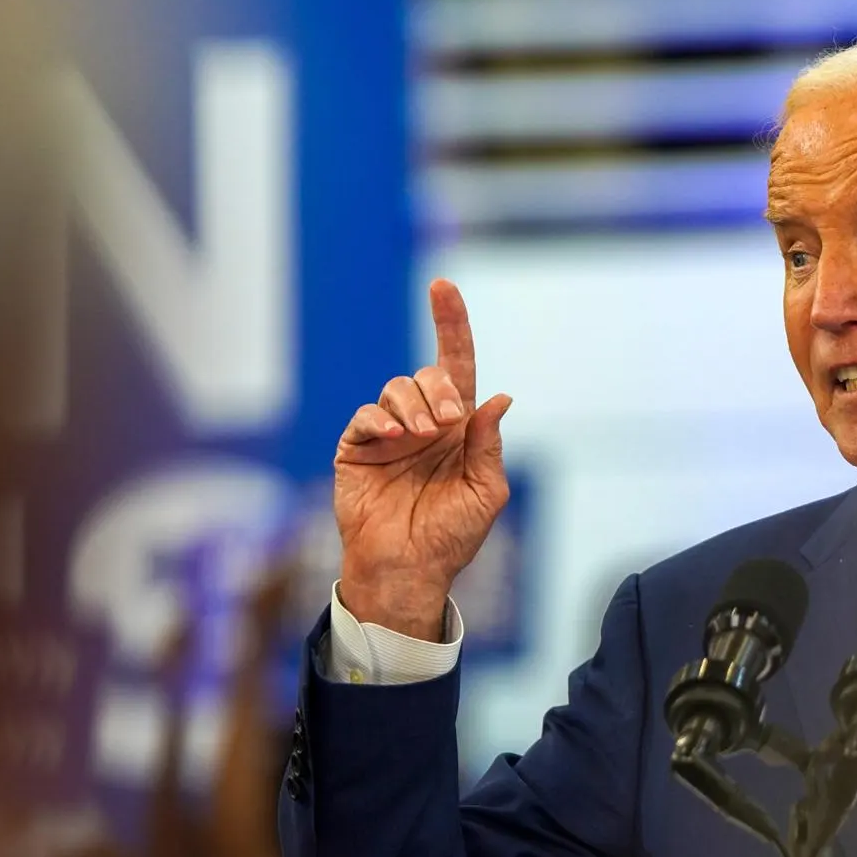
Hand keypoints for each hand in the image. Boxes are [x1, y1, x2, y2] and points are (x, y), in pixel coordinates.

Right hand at [333, 279, 511, 640]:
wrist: (409, 570)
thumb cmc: (451, 537)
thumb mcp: (485, 491)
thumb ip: (488, 444)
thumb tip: (499, 396)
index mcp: (457, 428)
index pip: (456, 365)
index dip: (451, 324)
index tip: (442, 287)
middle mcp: (422, 422)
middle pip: (427, 374)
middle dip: (438, 389)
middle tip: (445, 424)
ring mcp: (389, 435)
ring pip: (395, 389)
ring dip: (411, 406)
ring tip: (418, 437)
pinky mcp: (357, 450)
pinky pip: (365, 417)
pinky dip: (379, 420)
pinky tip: (392, 438)